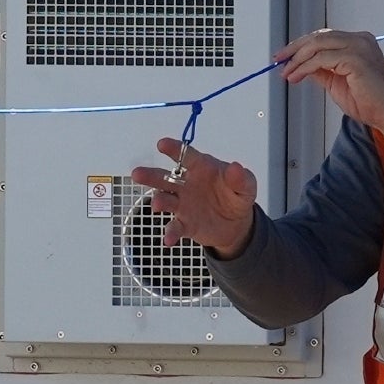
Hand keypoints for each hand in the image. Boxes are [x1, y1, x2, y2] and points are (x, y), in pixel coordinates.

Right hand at [130, 137, 257, 257]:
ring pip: (164, 200)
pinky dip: (171, 233)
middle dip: (151, 175)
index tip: (162, 144)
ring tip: (157, 205)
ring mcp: (183, 204)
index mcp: (201, 169)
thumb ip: (240, 178)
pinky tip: (168, 239)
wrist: (237, 224)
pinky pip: (175, 227)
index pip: (186, 156)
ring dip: (158, 201)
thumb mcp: (246, 186)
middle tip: (137, 174)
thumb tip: (236, 167)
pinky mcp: (185, 224)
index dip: (174, 149)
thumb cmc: (236, 196)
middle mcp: (187, 185)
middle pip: (165, 177)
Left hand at [277, 29, 383, 136]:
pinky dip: (305, 67)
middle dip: (295, 48)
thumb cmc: (370, 102)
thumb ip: (322, 71)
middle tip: (279, 60)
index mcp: (358, 42)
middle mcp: (359, 40)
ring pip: (318, 45)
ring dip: (297, 59)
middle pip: (319, 37)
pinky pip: (321, 59)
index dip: (302, 46)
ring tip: (287, 72)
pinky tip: (297, 76)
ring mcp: (358, 47)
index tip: (286, 57)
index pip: (324, 37)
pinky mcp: (355, 58)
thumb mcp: (337, 83)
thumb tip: (303, 66)